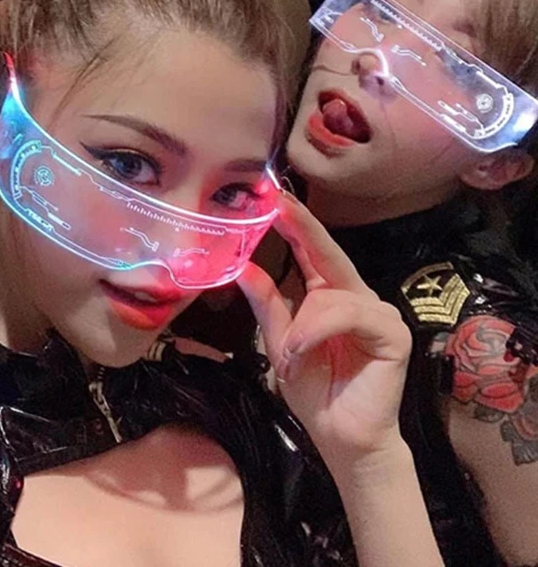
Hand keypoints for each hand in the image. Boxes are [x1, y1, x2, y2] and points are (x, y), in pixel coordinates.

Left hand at [238, 194, 411, 467]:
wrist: (341, 438)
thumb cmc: (313, 390)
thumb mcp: (279, 341)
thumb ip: (266, 303)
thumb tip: (241, 267)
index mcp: (331, 294)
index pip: (312, 251)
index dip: (295, 223)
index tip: (272, 196)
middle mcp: (357, 295)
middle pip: (328, 254)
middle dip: (302, 228)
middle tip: (277, 204)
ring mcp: (379, 311)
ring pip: (329, 295)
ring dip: (299, 325)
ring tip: (287, 355)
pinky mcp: (393, 332)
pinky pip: (348, 315)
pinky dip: (316, 331)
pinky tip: (301, 350)